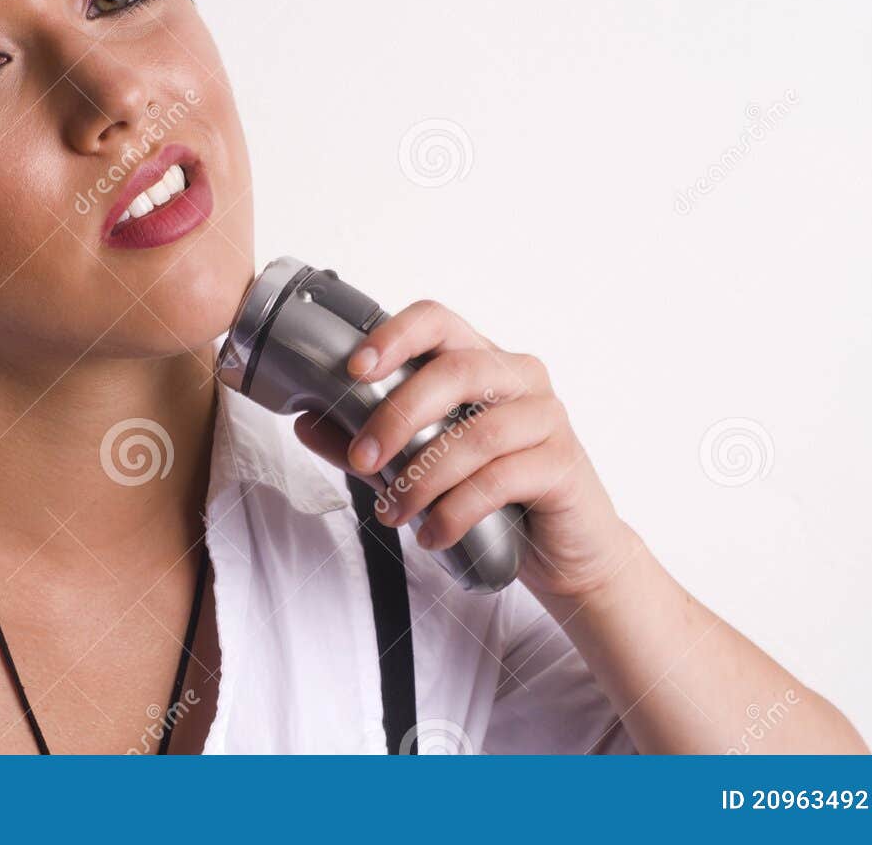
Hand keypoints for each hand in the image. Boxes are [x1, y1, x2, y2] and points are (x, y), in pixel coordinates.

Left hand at [290, 299, 634, 599]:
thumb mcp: (423, 465)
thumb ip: (369, 444)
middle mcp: (519, 377)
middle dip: (397, 416)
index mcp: (482, 361)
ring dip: (422, 478)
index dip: (393, 336)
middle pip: (454, 371)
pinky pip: (500, 480)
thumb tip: (305, 422)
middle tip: (363, 458)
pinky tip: (432, 535)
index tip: (354, 370)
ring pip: (476, 434)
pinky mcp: (563, 464)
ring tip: (391, 514)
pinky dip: (455, 511)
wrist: (566, 549)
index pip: (437, 321)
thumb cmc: (496, 495)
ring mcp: (547, 418)